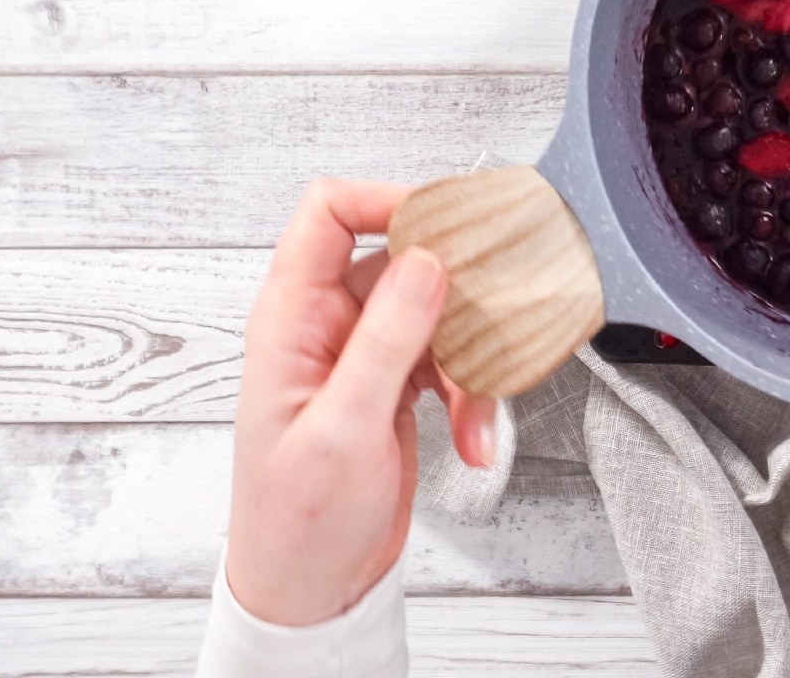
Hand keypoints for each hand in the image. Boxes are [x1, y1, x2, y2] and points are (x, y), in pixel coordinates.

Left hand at [225, 178, 498, 625]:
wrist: (311, 588)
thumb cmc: (299, 522)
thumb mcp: (344, 428)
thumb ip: (386, 340)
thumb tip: (424, 261)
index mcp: (291, 319)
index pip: (329, 214)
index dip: (388, 201)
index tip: (449, 225)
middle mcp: (326, 326)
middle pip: (405, 261)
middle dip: (457, 296)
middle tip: (497, 320)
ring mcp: (362, 355)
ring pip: (438, 313)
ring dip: (472, 360)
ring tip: (479, 413)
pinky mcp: (393, 386)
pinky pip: (448, 359)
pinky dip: (472, 393)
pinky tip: (475, 435)